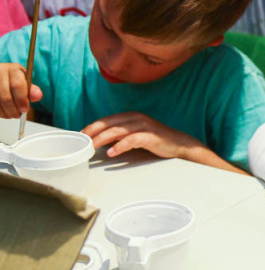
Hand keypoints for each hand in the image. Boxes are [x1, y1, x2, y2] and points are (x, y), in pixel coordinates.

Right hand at [0, 63, 42, 117]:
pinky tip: (3, 112)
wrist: (0, 79)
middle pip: (6, 96)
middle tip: (18, 114)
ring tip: (11, 114)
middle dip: (14, 110)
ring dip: (6, 112)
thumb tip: (37, 95)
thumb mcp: (25, 83)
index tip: (25, 109)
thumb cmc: (14, 82)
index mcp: (13, 70)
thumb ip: (31, 90)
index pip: (18, 85)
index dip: (22, 100)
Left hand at [82, 112, 204, 159]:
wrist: (179, 144)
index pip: (106, 120)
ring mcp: (143, 126)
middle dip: (93, 132)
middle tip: (81, 141)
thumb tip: (101, 141)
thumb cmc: (156, 141)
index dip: (91, 127)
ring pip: (117, 130)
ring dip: (102, 139)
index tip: (80, 135)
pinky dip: (120, 146)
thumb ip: (120, 136)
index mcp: (130, 116)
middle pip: (108, 123)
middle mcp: (135, 118)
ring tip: (92, 147)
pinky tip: (112, 152)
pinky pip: (132, 140)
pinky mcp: (150, 136)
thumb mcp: (134, 135)